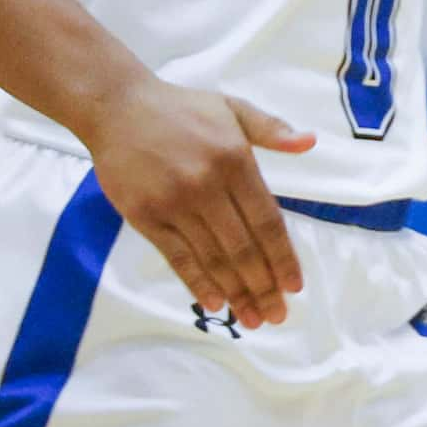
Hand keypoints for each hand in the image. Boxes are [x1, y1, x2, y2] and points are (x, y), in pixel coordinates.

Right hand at [79, 75, 313, 328]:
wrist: (116, 107)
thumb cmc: (179, 108)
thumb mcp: (230, 108)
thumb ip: (271, 128)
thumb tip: (310, 142)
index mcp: (233, 159)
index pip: (266, 221)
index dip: (282, 258)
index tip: (294, 286)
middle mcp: (206, 184)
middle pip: (242, 248)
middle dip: (263, 287)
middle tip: (277, 315)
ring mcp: (174, 203)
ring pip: (213, 258)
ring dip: (236, 293)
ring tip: (253, 319)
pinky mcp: (145, 216)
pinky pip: (178, 257)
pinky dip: (199, 283)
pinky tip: (216, 303)